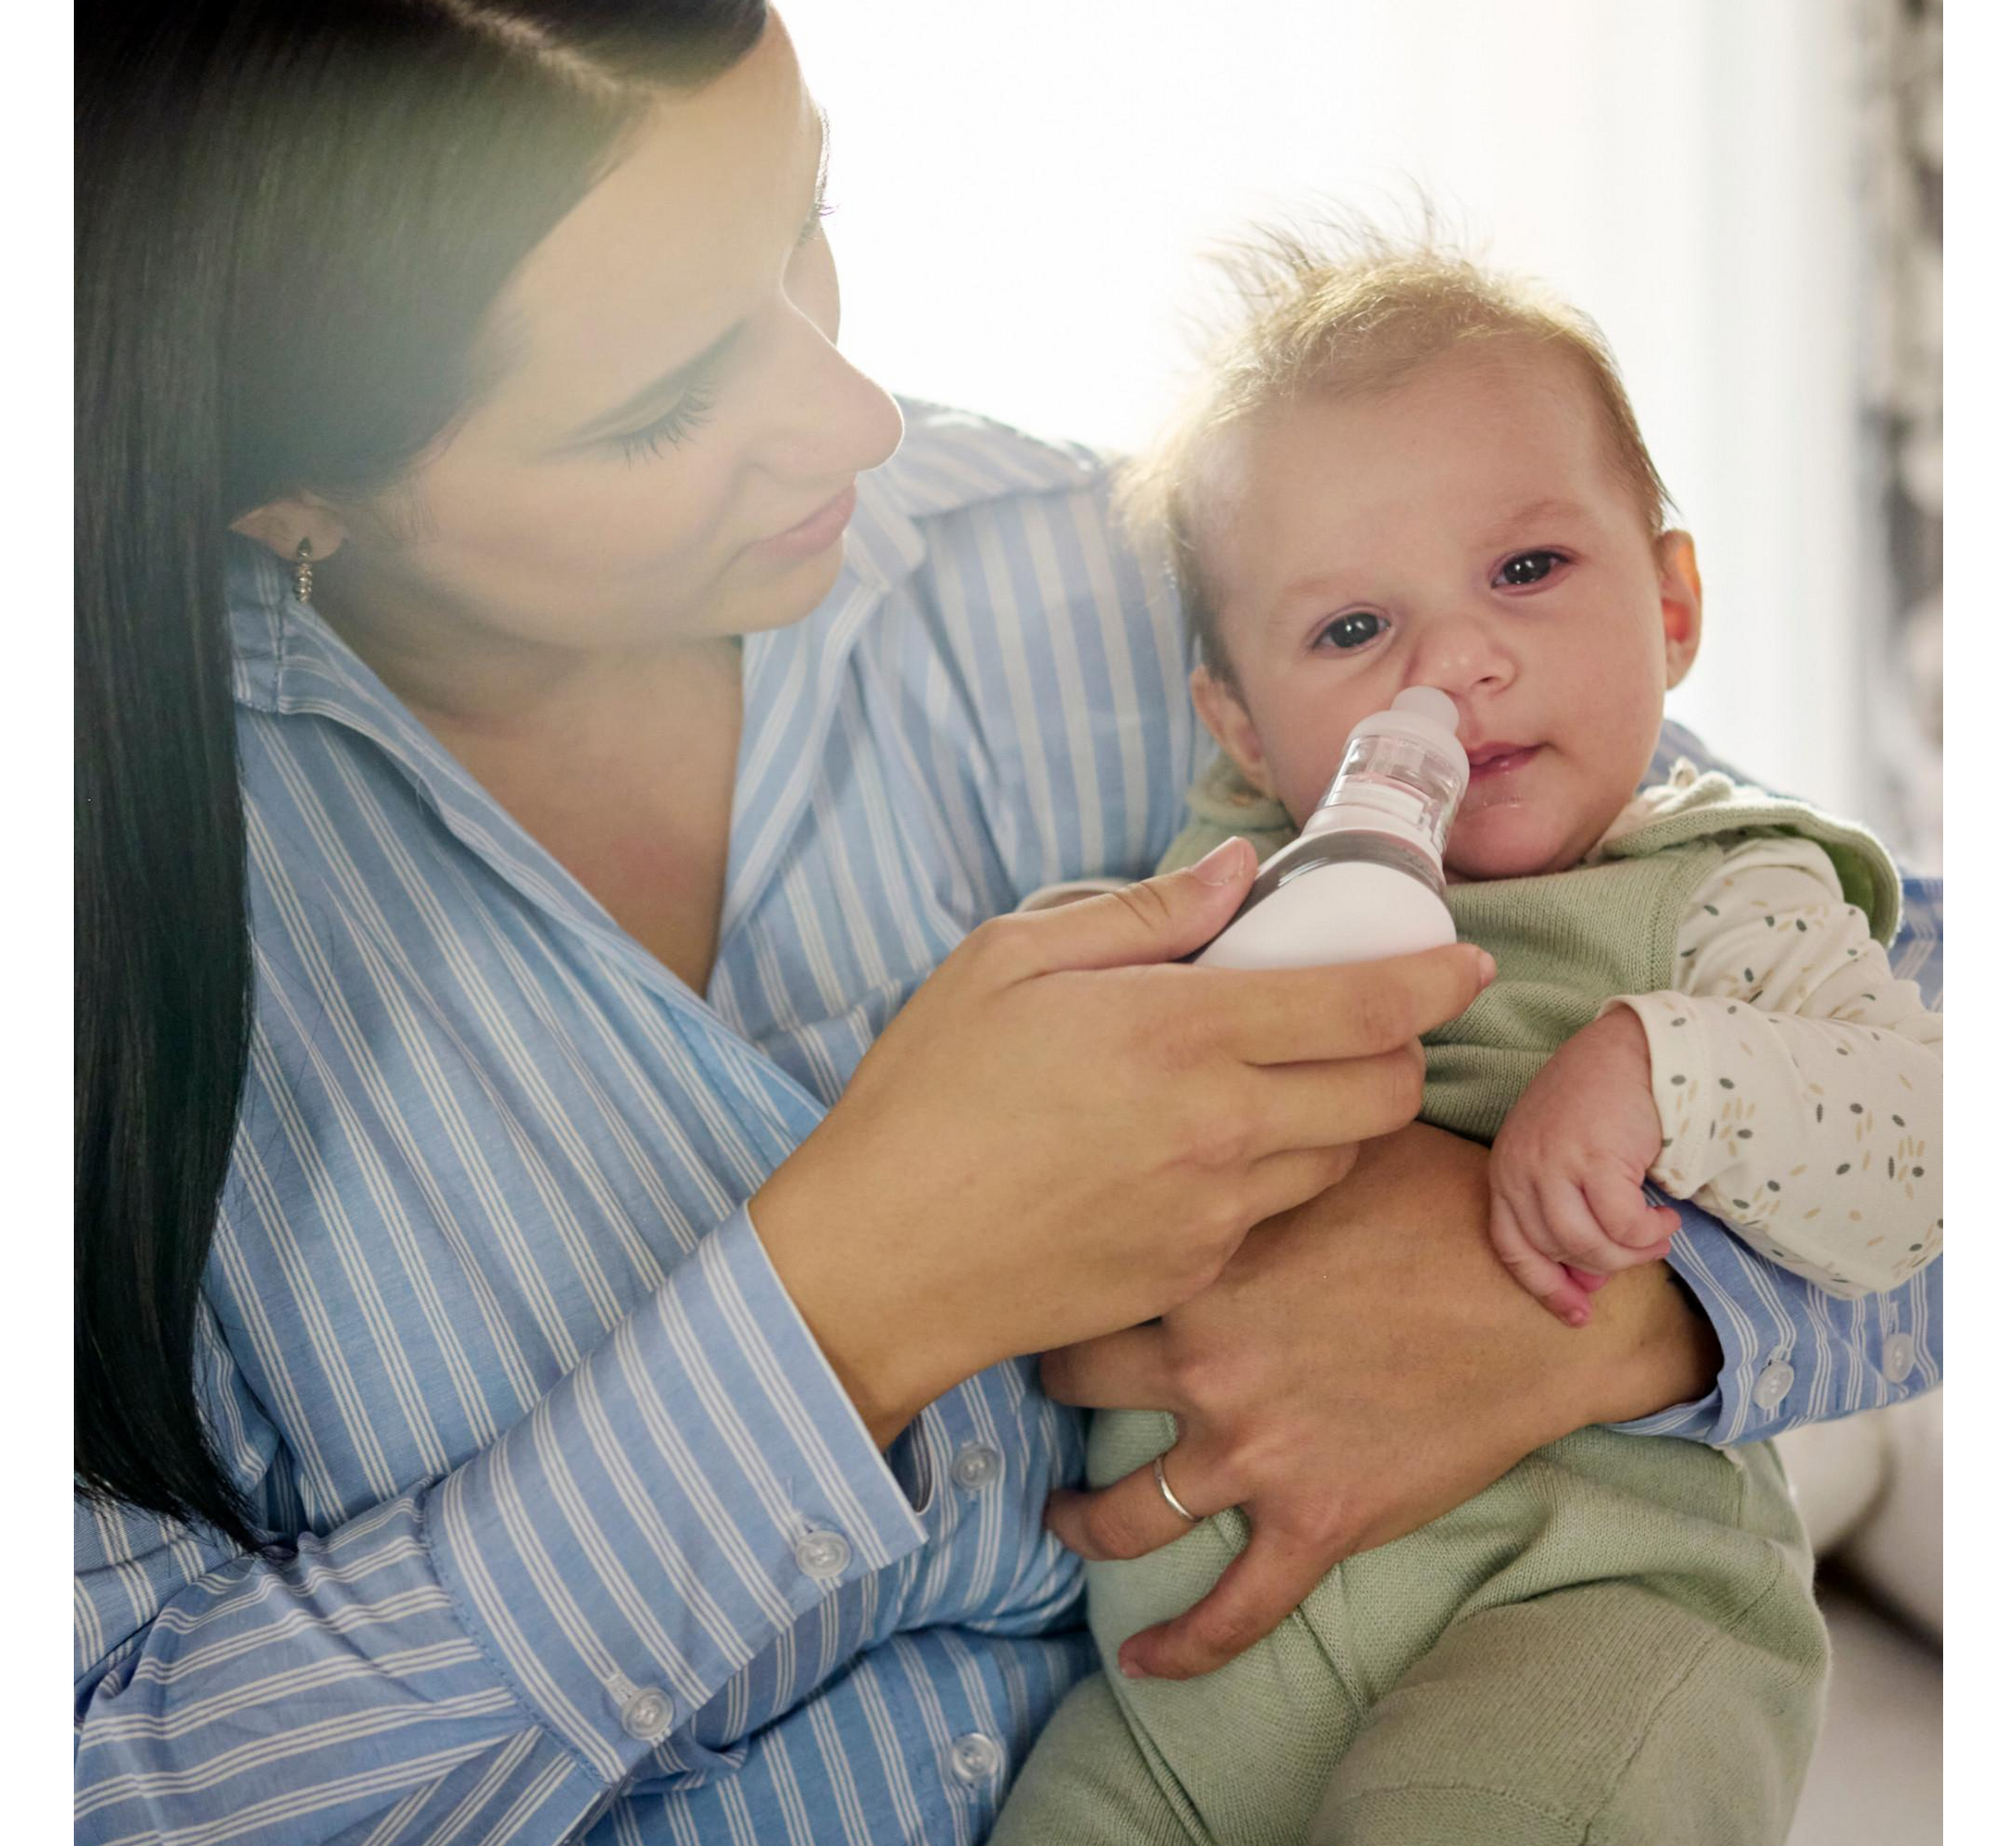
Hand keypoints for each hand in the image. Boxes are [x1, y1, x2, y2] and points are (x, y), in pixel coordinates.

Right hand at [752, 841, 1494, 1444]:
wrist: (881, 1259)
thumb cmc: (928, 1094)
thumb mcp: (1008, 960)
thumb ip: (1141, 912)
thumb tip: (1238, 873)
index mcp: (1182, 1031)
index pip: (1365, 1004)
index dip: (1437, 980)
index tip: (1469, 962)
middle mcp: (1223, 1127)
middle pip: (1386, 1093)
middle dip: (1401, 1050)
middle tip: (1364, 1022)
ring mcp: (1216, 1213)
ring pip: (1342, 1157)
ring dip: (1342, 1112)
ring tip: (1281, 1081)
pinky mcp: (1195, 1274)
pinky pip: (1275, 1214)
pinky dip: (1273, 1172)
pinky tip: (1206, 1151)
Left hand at [1039, 1122, 1720, 1679]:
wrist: (1550, 1304)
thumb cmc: (1451, 1209)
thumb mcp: (1340, 1145)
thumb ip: (1256, 1135)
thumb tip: (1205, 1080)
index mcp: (1204, 1262)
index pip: (1080, 1268)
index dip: (1050, 1267)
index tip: (1033, 1264)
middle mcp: (1207, 1362)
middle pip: (1074, 1382)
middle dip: (1052, 1382)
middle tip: (1045, 1381)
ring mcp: (1255, 1452)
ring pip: (1123, 1511)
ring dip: (1080, 1521)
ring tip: (1062, 1518)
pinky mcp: (1314, 1524)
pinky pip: (1230, 1613)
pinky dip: (1179, 1648)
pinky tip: (1142, 1663)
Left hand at [1488, 1008, 1683, 1326]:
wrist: (1633, 1050)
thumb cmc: (1601, 1105)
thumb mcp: (1567, 1159)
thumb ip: (1568, 1211)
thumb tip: (1590, 1278)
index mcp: (1506, 1170)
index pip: (1512, 1246)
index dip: (1545, 1288)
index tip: (1579, 1316)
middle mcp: (1520, 1168)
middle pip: (1557, 1250)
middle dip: (1605, 1264)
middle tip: (1643, 1250)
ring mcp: (1552, 1162)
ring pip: (1588, 1244)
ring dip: (1632, 1251)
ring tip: (1658, 1235)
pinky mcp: (1593, 1158)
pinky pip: (1622, 1224)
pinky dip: (1648, 1232)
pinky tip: (1665, 1217)